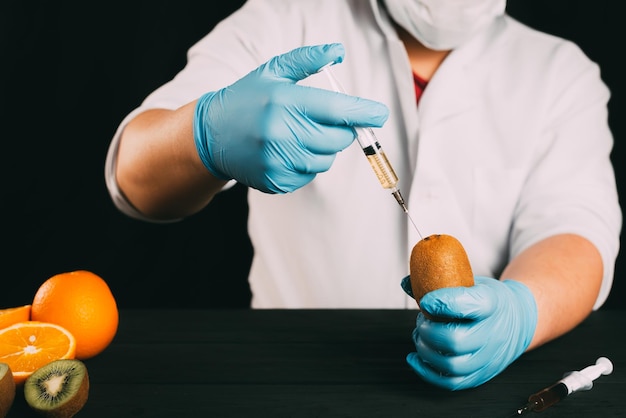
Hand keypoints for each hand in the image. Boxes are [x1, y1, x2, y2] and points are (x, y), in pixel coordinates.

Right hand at [193, 43, 388, 192]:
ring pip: (327, 159)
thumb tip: (337, 51)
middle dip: (341, 130)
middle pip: (338, 139)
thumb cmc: (246, 99)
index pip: (338, 111)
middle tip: (326, 121)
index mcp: (284, 102)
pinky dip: (307, 163)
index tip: (380, 114)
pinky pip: (310, 175)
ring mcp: (278, 161)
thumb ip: (306, 60)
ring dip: (323, 148)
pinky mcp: (276, 181)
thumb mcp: (272, 72)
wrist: (211, 135)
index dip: (364, 112)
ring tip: (299, 134)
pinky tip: (287, 151)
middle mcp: (281, 134)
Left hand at [400, 275, 536, 389]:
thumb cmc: (488, 300)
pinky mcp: (481, 374)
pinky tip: (416, 357)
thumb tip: (407, 283)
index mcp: (491, 303)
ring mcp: (488, 357)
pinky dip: (427, 372)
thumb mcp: (471, 281)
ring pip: (452, 365)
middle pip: (456, 340)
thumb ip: (438, 281)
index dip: (443, 303)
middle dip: (429, 331)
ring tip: (420, 336)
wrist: (517, 320)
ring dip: (426, 351)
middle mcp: (492, 333)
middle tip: (421, 321)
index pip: (469, 304)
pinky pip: (452, 382)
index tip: (426, 301)